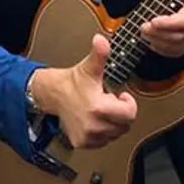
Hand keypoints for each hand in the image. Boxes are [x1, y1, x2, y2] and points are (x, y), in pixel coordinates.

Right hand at [29, 34, 137, 148]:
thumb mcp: (89, 67)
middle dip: (119, 112)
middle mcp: (94, 126)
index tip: (121, 96)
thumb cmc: (72, 82)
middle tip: (108, 101)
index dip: (128, 103)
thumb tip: (101, 40)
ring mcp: (88, 137)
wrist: (53, 94)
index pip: (130, 114)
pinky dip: (102, 131)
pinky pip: (103, 141)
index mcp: (98, 108)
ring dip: (112, 122)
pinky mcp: (82, 143)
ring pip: (115, 133)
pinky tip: (94, 119)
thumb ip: (100, 54)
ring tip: (100, 109)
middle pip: (124, 125)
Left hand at [130, 0, 183, 57]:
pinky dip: (162, 49)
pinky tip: (152, 42)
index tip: (153, 22)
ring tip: (144, 34)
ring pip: (177, 46)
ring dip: (157, 42)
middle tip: (143, 28)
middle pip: (180, 35)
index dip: (168, 24)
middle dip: (158, 33)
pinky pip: (176, 52)